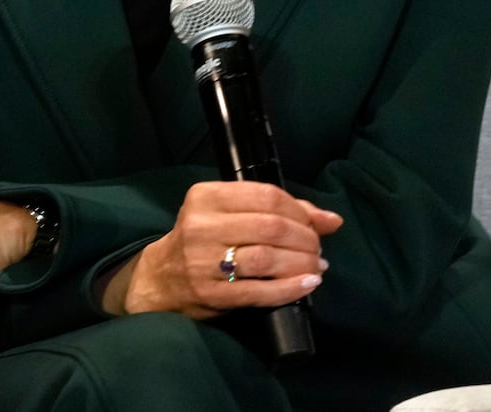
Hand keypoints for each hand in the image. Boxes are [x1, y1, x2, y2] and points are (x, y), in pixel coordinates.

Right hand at [108, 181, 341, 317]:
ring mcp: (203, 262)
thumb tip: (331, 220)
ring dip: (301, 264)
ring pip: (267, 258)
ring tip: (316, 267)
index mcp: (205, 196)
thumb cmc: (202, 240)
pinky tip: (307, 284)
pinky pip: (259, 291)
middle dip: (305, 239)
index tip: (316, 224)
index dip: (300, 210)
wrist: (160, 280)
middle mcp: (201, 226)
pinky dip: (290, 288)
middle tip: (317, 249)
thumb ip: (277, 210)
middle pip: (270, 227)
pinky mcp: (210, 294)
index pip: (266, 195)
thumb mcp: (229, 213)